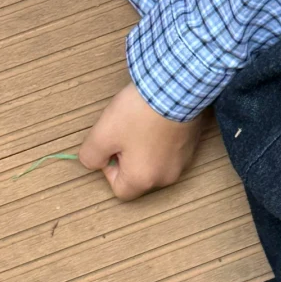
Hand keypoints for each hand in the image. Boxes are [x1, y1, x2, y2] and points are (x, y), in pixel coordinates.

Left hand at [80, 83, 205, 199]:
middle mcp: (165, 178)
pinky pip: (169, 153)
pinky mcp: (190, 149)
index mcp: (142, 180)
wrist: (175, 92)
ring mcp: (181, 164)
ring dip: (145, 149)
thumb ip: (90, 155)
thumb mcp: (102, 133)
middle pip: (138, 177)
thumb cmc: (139, 114)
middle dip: (128, 157)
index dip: (109, 169)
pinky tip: (157, 122)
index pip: (119, 189)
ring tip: (142, 125)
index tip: (111, 145)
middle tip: (125, 132)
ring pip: (154, 164)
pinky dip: (160, 142)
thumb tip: (93, 162)